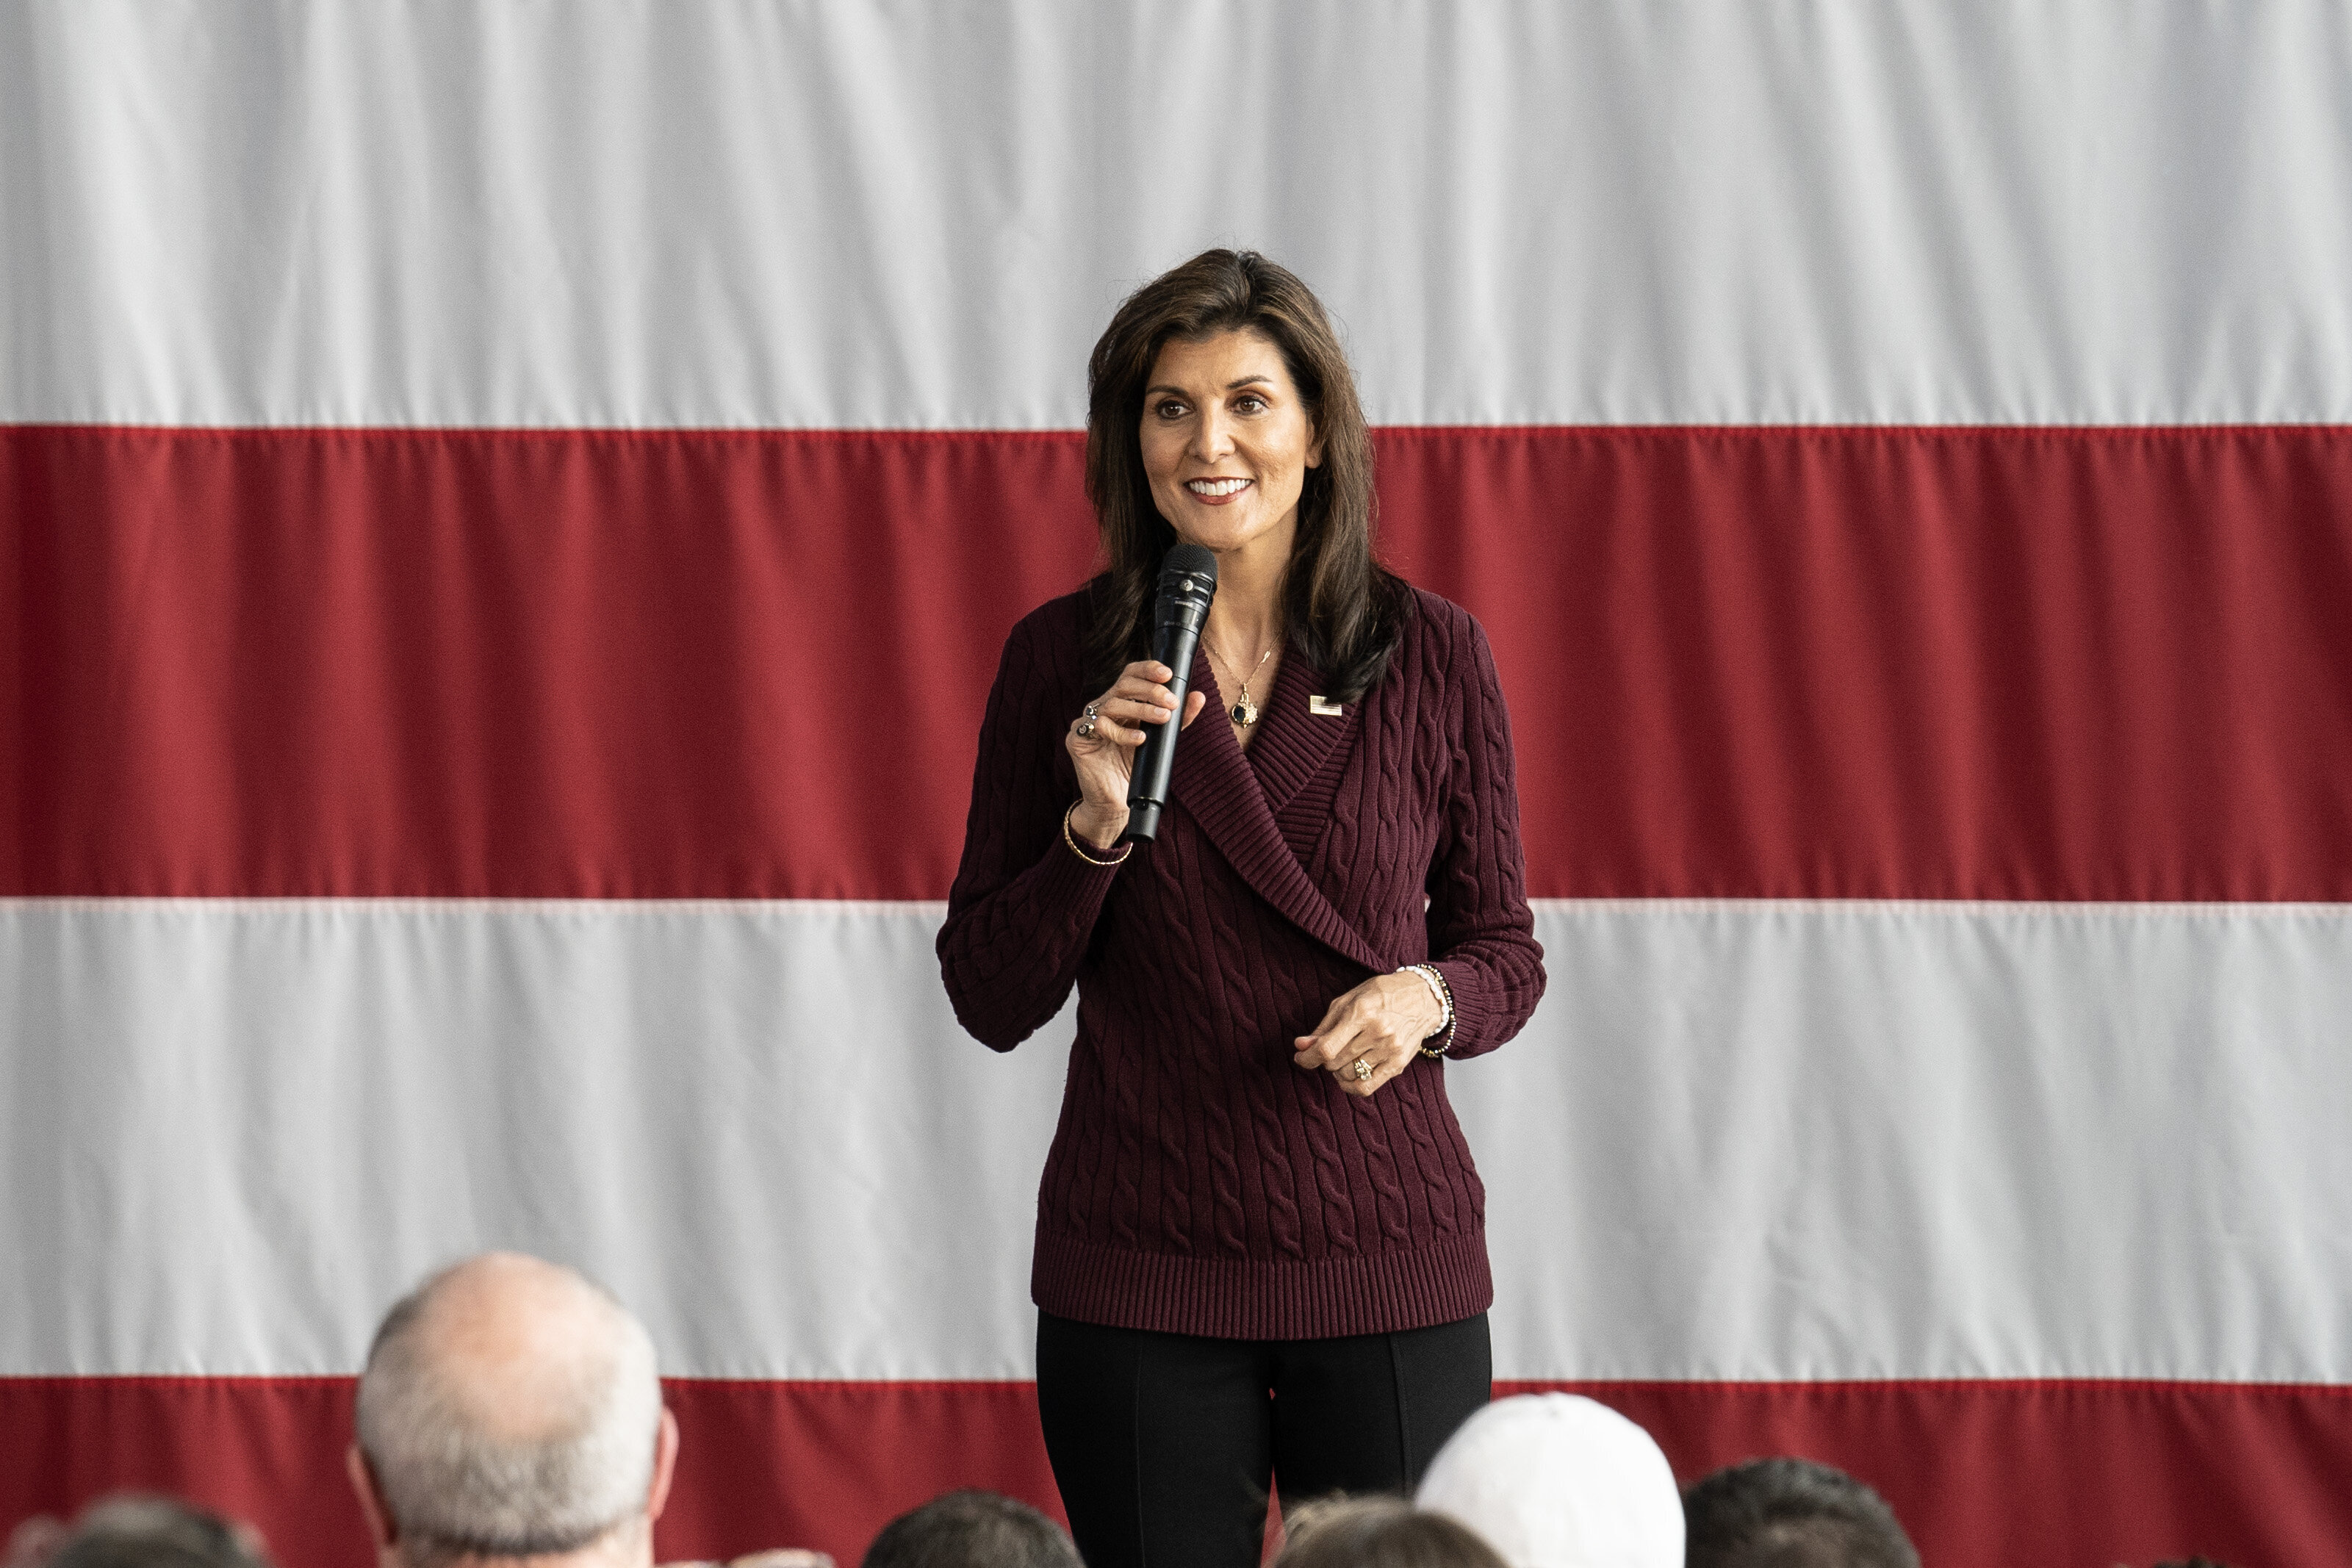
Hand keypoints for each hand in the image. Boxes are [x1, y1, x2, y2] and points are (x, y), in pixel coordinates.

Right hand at [1065, 660, 1208, 846]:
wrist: (1114, 801)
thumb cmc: (1133, 767)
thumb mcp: (1160, 740)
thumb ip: (1178, 719)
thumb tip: (1199, 697)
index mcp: (1120, 702)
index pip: (1131, 675)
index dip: (1147, 669)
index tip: (1168, 674)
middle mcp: (1102, 707)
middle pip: (1122, 685)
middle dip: (1149, 691)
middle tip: (1172, 702)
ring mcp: (1088, 722)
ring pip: (1112, 704)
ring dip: (1141, 710)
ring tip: (1163, 719)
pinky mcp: (1077, 739)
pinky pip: (1098, 728)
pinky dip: (1122, 733)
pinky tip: (1139, 739)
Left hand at [1292, 972, 1446, 1097]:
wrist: (1423, 997)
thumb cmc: (1381, 995)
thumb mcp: (1349, 1001)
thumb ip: (1324, 1026)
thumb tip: (1301, 1046)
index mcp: (1362, 1012)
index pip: (1327, 1047)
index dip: (1307, 1057)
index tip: (1300, 1057)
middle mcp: (1378, 1031)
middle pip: (1335, 1063)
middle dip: (1324, 1060)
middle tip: (1329, 1050)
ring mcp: (1390, 1049)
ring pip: (1347, 1075)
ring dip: (1337, 1071)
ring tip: (1343, 1057)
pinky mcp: (1398, 1063)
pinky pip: (1366, 1088)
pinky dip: (1350, 1086)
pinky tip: (1349, 1076)